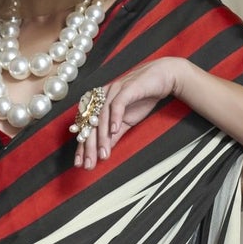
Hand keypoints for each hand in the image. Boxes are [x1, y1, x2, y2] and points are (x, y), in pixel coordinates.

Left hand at [73, 56, 188, 170]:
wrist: (162, 78)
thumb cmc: (143, 98)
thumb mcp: (126, 121)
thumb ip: (114, 134)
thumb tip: (104, 151)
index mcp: (99, 104)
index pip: (87, 128)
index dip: (82, 146)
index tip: (80, 164)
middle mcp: (102, 96)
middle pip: (91, 124)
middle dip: (89, 147)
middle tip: (89, 164)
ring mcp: (114, 91)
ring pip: (102, 116)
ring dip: (103, 137)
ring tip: (103, 154)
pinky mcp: (127, 88)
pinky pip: (118, 104)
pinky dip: (115, 118)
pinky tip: (114, 131)